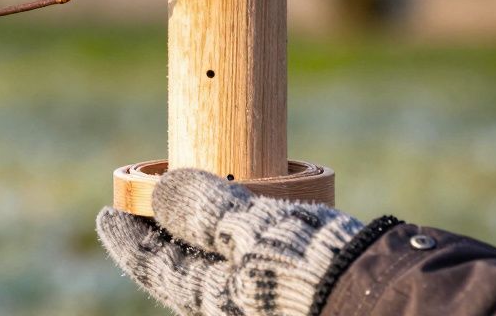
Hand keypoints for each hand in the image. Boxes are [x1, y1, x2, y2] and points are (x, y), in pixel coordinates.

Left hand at [96, 168, 363, 315]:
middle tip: (141, 200)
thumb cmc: (316, 267)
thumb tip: (160, 191)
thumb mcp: (251, 229)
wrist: (388, 295)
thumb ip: (202, 209)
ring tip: (183, 198)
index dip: (128, 236)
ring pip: (216, 262)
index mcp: (214, 301)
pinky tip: (238, 211)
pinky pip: (250, 256)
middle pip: (182, 267)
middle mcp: (235, 306)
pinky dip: (234, 232)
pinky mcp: (294, 284)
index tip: (107, 211)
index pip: (155, 267)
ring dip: (198, 230)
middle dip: (161, 233)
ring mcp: (264, 297)